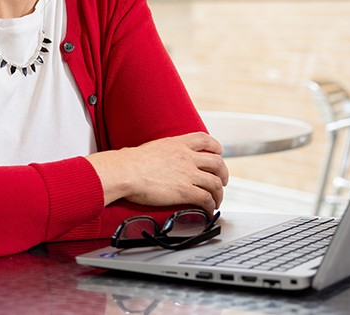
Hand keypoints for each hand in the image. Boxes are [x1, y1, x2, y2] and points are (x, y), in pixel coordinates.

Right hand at [86, 132, 228, 213]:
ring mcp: (188, 174)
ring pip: (215, 183)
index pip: (204, 139)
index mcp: (177, 144)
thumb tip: (158, 158)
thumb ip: (162, 151)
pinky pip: (206, 199)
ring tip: (216, 201)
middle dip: (224, 173)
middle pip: (217, 163)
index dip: (215, 145)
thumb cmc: (130, 162)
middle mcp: (186, 157)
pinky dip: (211, 205)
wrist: (125, 172)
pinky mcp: (185, 191)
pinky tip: (208, 210)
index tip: (219, 151)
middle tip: (223, 181)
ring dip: (219, 194)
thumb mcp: (151, 148)